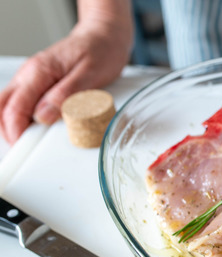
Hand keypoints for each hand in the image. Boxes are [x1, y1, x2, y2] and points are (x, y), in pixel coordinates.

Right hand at [0, 1, 131, 143]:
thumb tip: (44, 116)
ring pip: (10, 104)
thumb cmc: (100, 51)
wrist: (104, 36)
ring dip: (14, 123)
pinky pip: (23, 101)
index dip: (16, 130)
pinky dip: (23, 116)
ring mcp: (33, 77)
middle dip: (9, 129)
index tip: (23, 146)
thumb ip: (66, 95)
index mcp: (39, 71)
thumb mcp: (89, 74)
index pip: (15, 106)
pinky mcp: (40, 82)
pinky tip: (35, 127)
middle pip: (3, 106)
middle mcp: (30, 74)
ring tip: (28, 141)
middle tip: (23, 147)